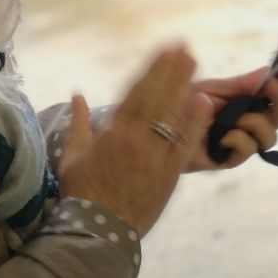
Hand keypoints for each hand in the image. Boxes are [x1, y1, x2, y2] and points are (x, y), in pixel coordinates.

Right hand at [57, 44, 211, 235]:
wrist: (99, 231)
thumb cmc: (83, 194)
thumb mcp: (73, 156)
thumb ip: (78, 123)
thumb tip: (77, 95)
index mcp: (113, 132)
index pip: (136, 92)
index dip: (152, 69)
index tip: (163, 50)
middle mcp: (136, 138)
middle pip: (157, 96)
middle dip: (171, 69)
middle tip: (184, 46)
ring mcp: (156, 154)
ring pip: (172, 113)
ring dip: (184, 85)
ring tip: (194, 62)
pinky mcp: (171, 172)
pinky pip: (186, 141)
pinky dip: (196, 121)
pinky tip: (205, 101)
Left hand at [186, 56, 277, 171]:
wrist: (154, 127)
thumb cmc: (180, 106)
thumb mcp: (211, 89)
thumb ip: (240, 85)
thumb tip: (267, 72)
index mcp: (243, 101)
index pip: (273, 90)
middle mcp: (246, 121)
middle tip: (270, 88)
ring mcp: (239, 141)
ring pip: (269, 136)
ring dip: (256, 121)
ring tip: (236, 117)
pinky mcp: (227, 159)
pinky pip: (247, 150)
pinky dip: (237, 138)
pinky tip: (221, 135)